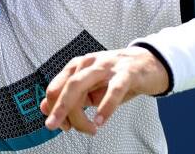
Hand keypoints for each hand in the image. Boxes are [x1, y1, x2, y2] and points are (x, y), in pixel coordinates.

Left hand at [39, 47, 169, 134]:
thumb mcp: (91, 88)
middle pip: (67, 86)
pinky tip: (101, 120)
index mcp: (77, 66)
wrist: (149, 63)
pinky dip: (105, 106)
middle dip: (58, 108)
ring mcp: (107, 66)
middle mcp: (88, 63)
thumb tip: (45, 108)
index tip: (61, 125)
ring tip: (87, 129)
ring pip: (82, 86)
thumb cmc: (117, 77)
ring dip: (79, 111)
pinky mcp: (126, 73)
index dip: (55, 107)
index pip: (56, 86)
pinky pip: (113, 90)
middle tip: (54, 126)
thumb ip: (70, 97)